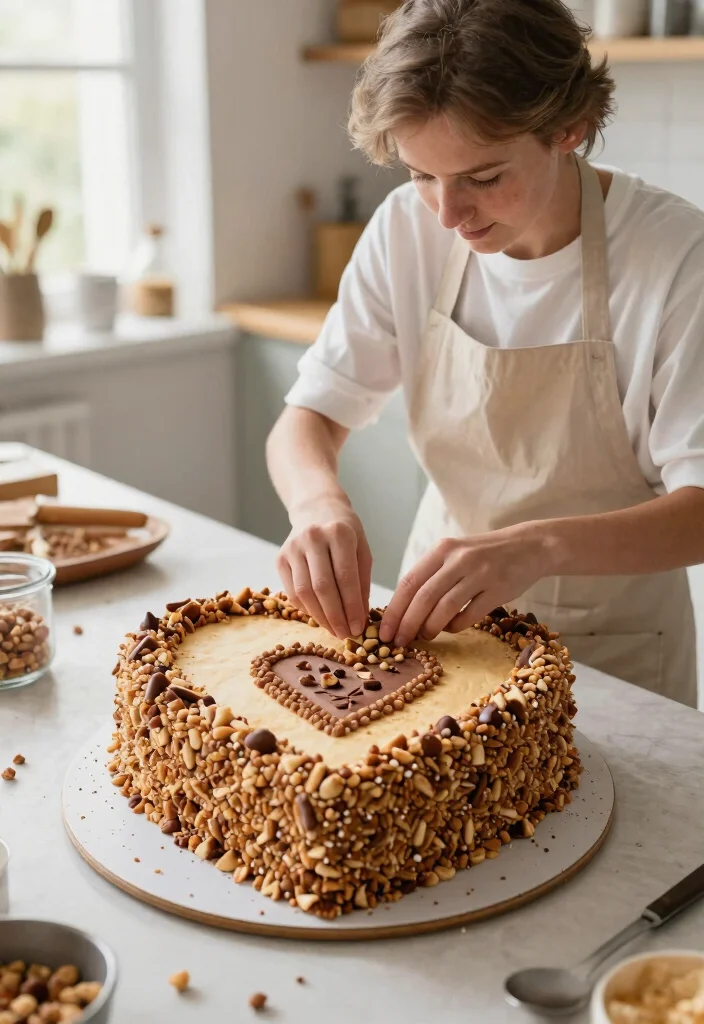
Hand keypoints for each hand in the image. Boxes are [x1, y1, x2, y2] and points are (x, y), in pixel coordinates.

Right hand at [276, 495, 371, 638]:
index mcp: (339, 533)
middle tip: (345, 635)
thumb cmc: (345, 533)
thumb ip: (362, 583)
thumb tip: (360, 617)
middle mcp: (313, 538)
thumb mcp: (362, 550)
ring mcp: (293, 547)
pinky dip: (306, 609)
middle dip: (335, 616)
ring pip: (304, 592)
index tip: (358, 628)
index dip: (351, 606)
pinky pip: (292, 591)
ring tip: (334, 630)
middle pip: (322, 587)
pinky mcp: (280, 558)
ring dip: (320, 617)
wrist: (317, 508)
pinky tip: (320, 616)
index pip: (346, 577)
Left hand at [379, 526, 546, 648]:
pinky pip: (470, 615)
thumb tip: (402, 611)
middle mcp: (459, 559)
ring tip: (425, 637)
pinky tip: (451, 628)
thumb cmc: (483, 555)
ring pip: (445, 608)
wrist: (529, 546)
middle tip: (398, 642)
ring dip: (430, 628)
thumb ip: (431, 575)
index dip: (394, 610)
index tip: (383, 631)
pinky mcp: (499, 589)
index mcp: (442, 549)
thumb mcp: (454, 554)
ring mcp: (480, 573)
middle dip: (407, 624)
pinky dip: (456, 626)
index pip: (409, 582)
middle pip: (423, 597)